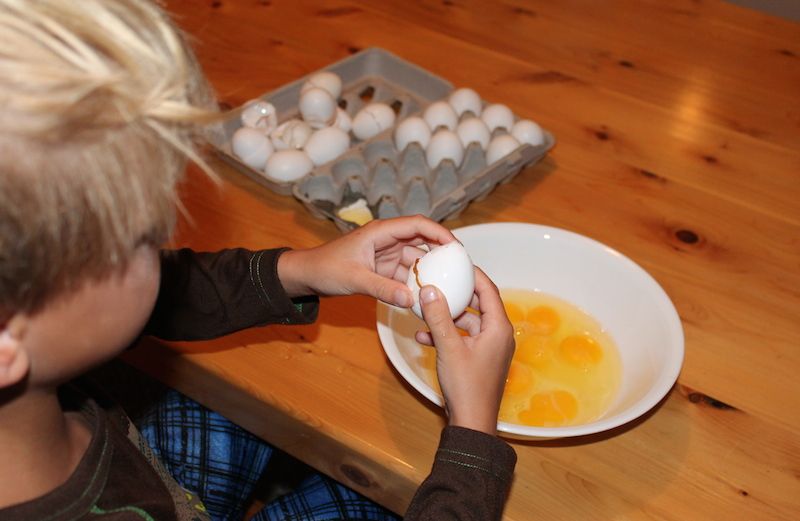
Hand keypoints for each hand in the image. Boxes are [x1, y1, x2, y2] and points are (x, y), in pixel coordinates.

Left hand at [277, 216, 456, 306]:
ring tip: (450, 282)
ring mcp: (386, 254)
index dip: (440, 233)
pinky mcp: (384, 268)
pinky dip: (417, 282)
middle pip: (422, 241)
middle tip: (462, 267)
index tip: (457, 248)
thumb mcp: (355, 280)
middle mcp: (387, 239)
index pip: (418, 225)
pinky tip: (428, 294)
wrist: (308, 276)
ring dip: (430, 270)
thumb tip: (412, 300)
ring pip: (416, 259)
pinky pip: (407, 273)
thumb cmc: (325, 269)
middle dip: (442, 252)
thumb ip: (383, 290)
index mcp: (381, 231)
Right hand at [415, 268, 513, 434]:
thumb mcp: (448, 347)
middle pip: (477, 304)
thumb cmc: (467, 387)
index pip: (488, 290)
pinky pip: (462, 339)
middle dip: (456, 294)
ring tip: (424, 310)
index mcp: (498, 328)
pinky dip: (446, 335)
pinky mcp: (478, 359)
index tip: (457, 262)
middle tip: (439, 280)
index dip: (473, 274)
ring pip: (466, 322)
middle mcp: (498, 335)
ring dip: (446, 317)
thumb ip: (438, 317)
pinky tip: (423, 336)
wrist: (472, 422)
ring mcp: (489, 348)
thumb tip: (429, 289)